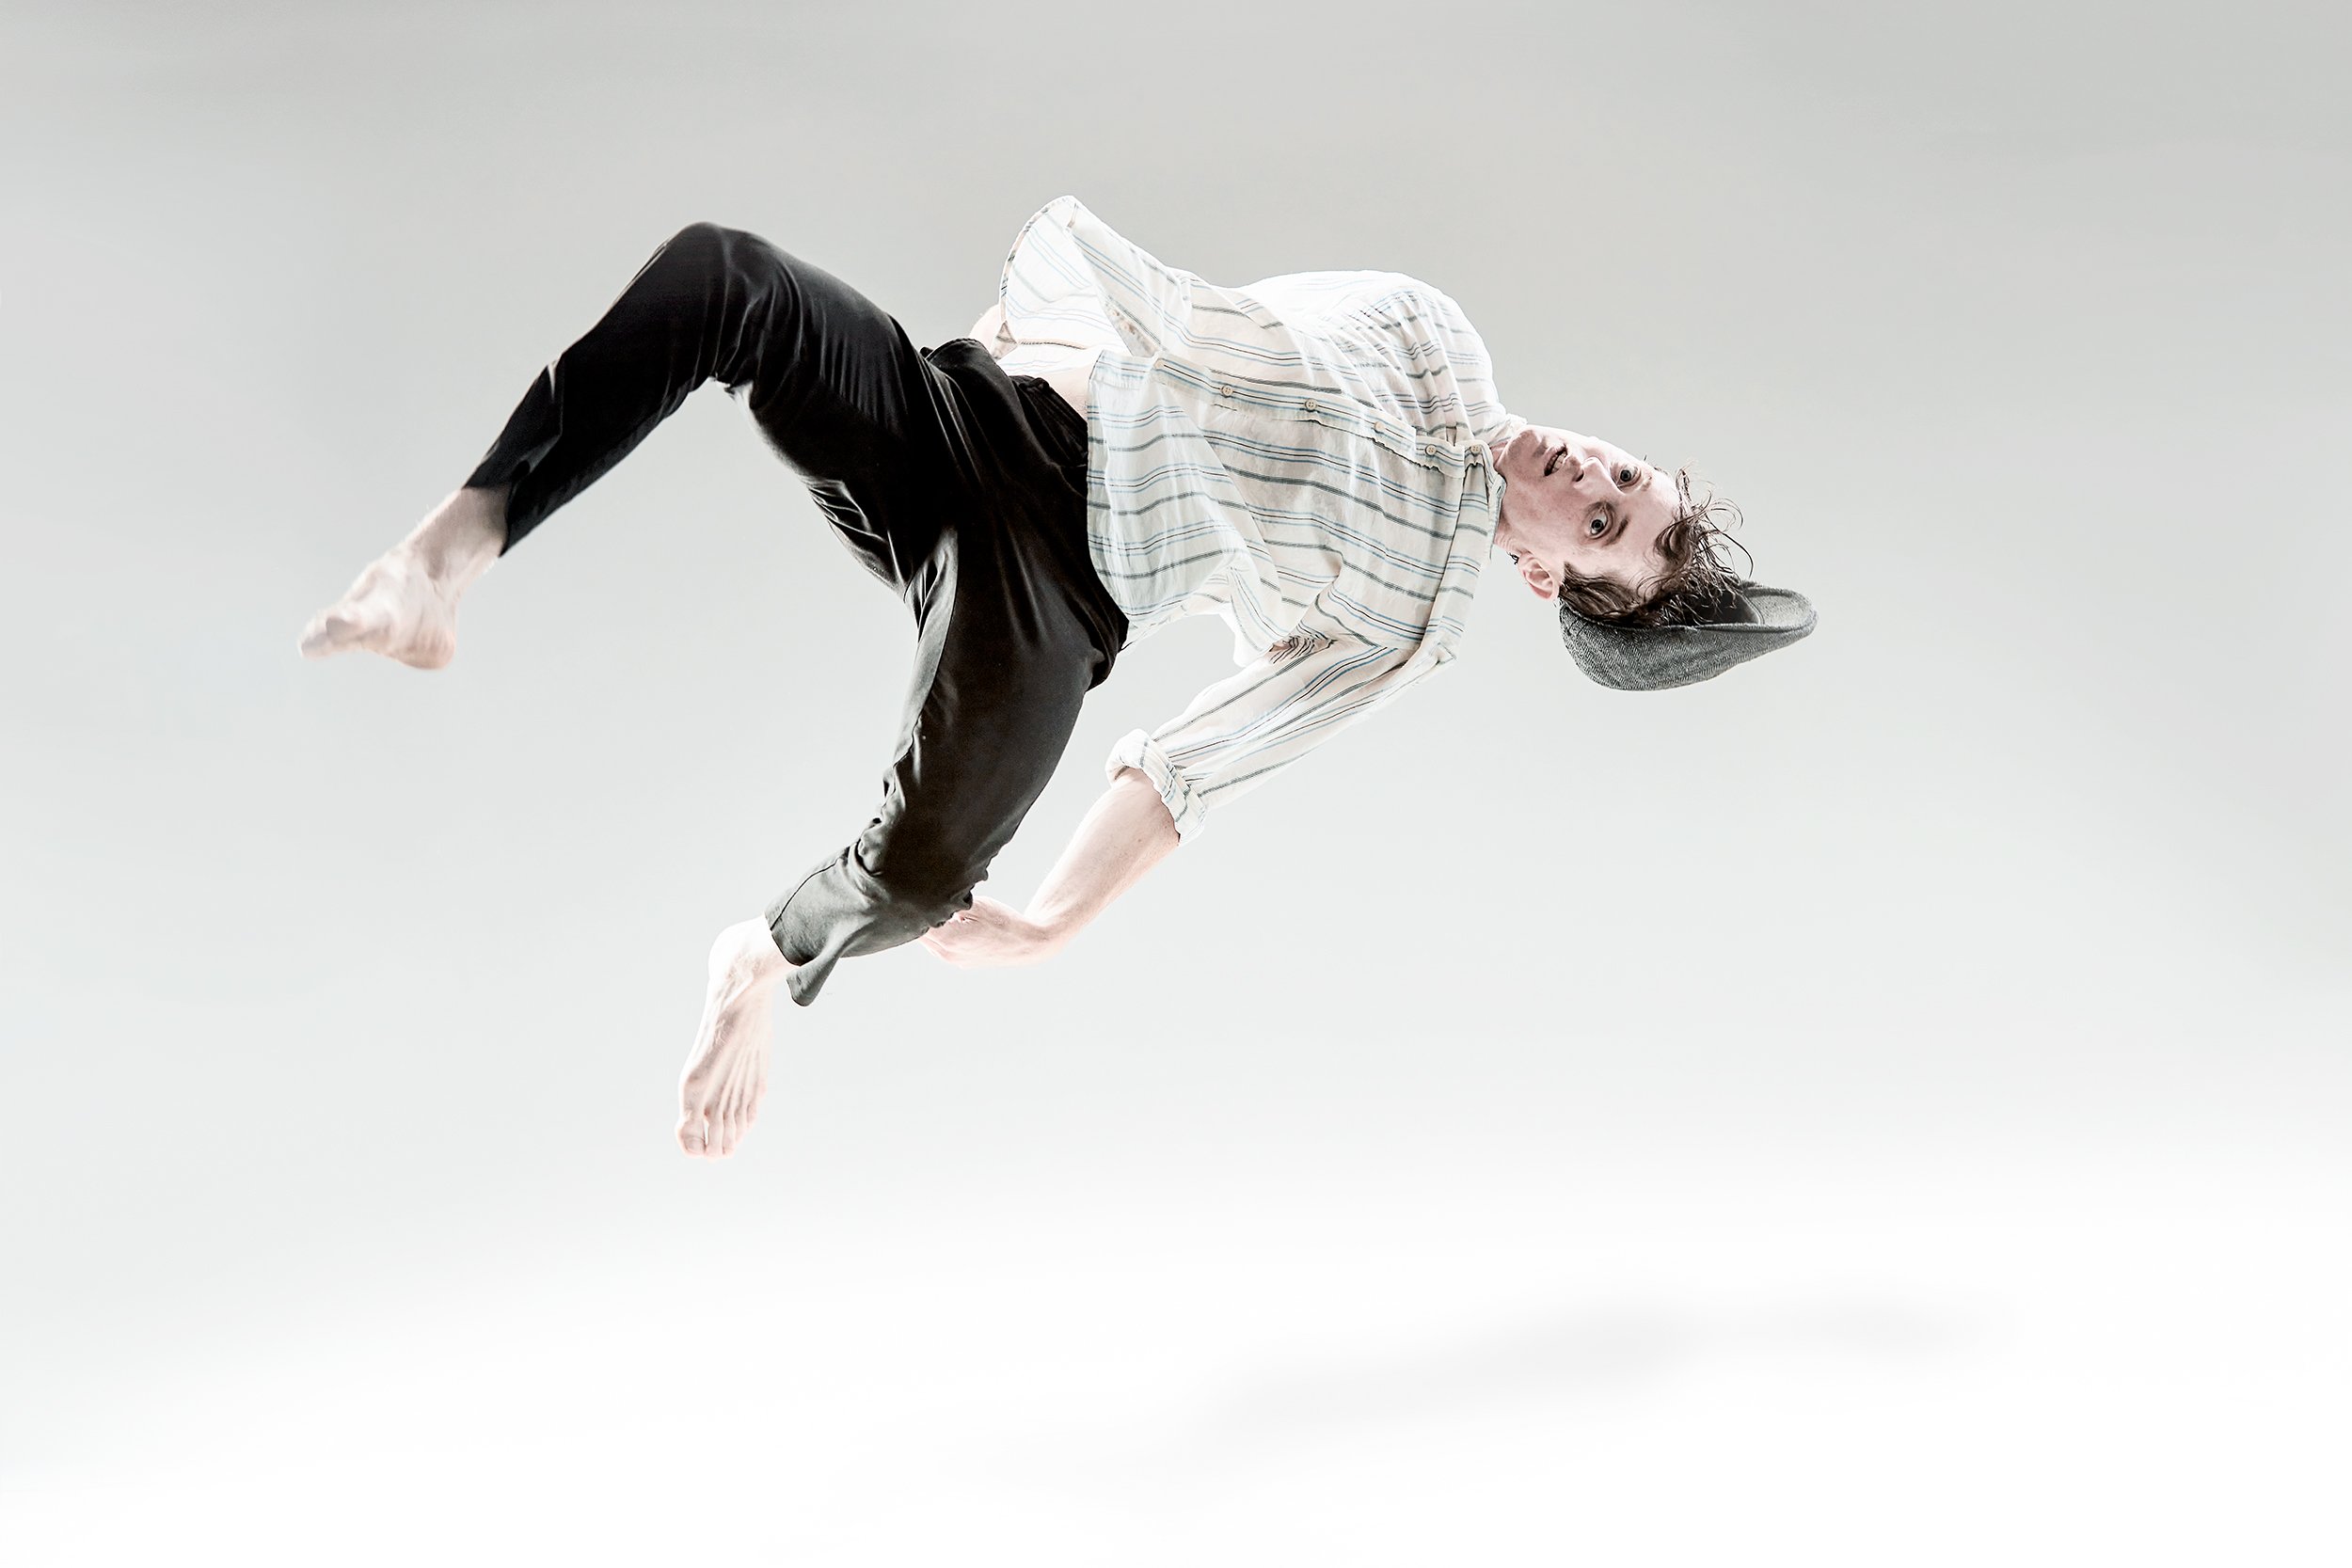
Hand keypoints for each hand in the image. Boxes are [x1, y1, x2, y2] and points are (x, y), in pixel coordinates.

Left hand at [918, 896, 1059, 968]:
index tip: (911, 891)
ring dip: (928, 925)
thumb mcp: (977, 905)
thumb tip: (929, 895)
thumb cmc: (1004, 921)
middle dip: (917, 916)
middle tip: (917, 895)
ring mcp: (953, 959)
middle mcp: (947, 954)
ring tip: (933, 906)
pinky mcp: (959, 961)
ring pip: (928, 940)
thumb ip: (950, 901)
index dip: (912, 906)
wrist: (1028, 944)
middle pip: (918, 933)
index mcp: (949, 939)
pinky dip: (938, 933)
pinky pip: (939, 945)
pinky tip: (947, 919)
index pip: (917, 922)